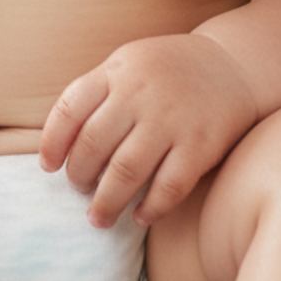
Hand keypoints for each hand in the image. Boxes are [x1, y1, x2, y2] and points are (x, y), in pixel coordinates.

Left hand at [40, 34, 258, 228]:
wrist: (232, 65)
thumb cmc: (167, 70)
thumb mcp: (127, 64)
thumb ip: (98, 93)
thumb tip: (61, 141)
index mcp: (116, 72)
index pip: (70, 109)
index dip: (52, 142)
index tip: (48, 167)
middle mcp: (139, 94)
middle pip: (94, 145)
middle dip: (79, 176)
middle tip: (77, 190)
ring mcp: (170, 120)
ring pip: (126, 171)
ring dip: (107, 201)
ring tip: (98, 216)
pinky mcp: (200, 145)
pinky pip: (169, 186)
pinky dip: (151, 208)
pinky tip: (140, 217)